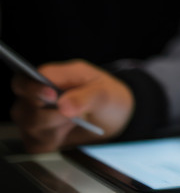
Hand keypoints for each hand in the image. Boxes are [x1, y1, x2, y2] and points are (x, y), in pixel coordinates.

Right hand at [10, 60, 131, 152]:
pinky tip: (66, 134)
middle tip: (72, 116)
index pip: (25, 81)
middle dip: (48, 115)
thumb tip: (63, 106)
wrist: (114, 118)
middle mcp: (37, 96)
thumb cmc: (107, 98)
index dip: (32, 88)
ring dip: (54, 128)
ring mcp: (33, 117)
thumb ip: (86, 97)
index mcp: (53, 76)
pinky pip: (33, 145)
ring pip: (28, 127)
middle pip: (23, 107)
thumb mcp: (106, 93)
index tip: (52, 96)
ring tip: (74, 121)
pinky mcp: (36, 137)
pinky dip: (51, 142)